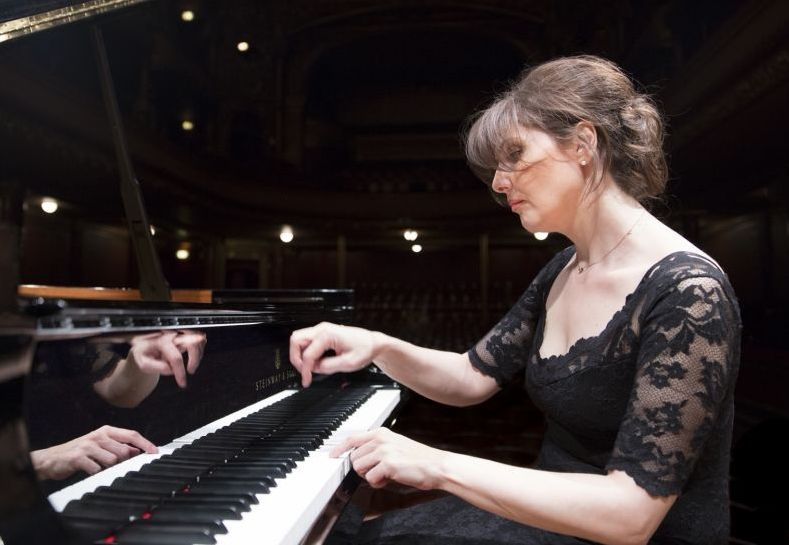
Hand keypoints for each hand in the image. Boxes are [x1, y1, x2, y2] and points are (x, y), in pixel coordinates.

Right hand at [30, 425, 156, 479]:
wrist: (52, 459)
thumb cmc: (80, 452)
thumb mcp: (101, 445)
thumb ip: (118, 446)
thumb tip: (137, 452)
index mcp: (106, 431)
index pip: (131, 435)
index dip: (145, 443)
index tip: (155, 452)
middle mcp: (98, 436)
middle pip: (124, 450)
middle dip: (123, 461)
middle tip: (114, 466)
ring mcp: (88, 446)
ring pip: (113, 460)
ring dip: (109, 468)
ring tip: (99, 467)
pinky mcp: (78, 457)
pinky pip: (97, 469)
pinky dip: (96, 473)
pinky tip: (90, 471)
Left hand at [128, 330, 205, 387]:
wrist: (145, 345)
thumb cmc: (144, 353)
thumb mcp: (143, 362)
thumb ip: (154, 367)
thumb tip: (170, 369)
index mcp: (160, 341)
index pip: (176, 358)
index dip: (180, 372)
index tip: (182, 382)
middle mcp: (171, 334)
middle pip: (192, 343)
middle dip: (195, 359)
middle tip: (191, 370)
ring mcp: (179, 332)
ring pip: (197, 340)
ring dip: (197, 354)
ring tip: (191, 364)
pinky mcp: (185, 333)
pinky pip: (198, 339)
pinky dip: (199, 349)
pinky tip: (193, 356)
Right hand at [289, 322, 375, 386]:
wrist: (372, 343)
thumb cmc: (364, 348)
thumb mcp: (349, 363)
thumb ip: (329, 367)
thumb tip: (315, 369)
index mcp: (328, 334)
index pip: (308, 354)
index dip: (305, 370)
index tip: (307, 380)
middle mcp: (322, 329)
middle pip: (295, 340)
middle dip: (296, 358)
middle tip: (304, 371)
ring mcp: (321, 330)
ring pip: (298, 340)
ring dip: (300, 355)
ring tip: (311, 367)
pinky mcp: (322, 334)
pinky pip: (306, 343)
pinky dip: (307, 353)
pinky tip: (316, 362)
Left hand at [331, 427, 446, 489]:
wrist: (435, 466)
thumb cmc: (418, 459)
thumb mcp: (395, 446)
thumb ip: (376, 449)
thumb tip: (359, 459)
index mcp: (381, 433)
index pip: (352, 438)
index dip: (339, 448)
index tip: (332, 456)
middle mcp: (380, 439)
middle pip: (354, 457)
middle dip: (362, 468)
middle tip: (378, 472)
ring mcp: (383, 451)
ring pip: (359, 468)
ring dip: (369, 476)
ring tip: (385, 475)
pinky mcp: (387, 464)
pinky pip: (370, 478)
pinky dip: (378, 482)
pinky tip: (390, 479)